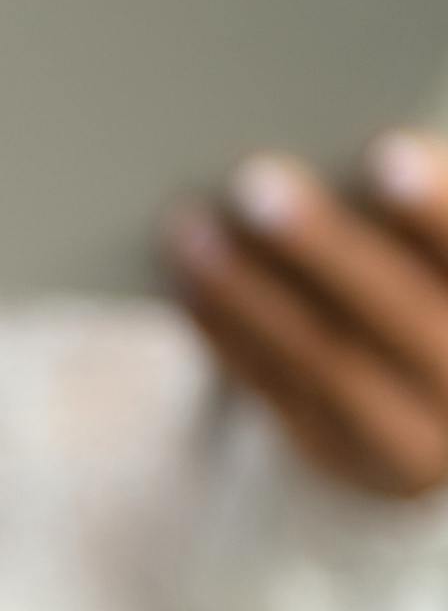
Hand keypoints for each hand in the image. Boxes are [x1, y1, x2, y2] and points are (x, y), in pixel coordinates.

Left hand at [165, 133, 447, 496]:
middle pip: (400, 313)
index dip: (434, 210)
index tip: (385, 152)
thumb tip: (313, 167)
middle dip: (324, 245)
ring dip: (250, 291)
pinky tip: (189, 284)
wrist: (421, 399)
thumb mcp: (421, 258)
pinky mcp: (345, 458)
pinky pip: (280, 395)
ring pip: (328, 360)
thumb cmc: (416, 278)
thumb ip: (401, 214)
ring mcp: (416, 437)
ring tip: (193, 229)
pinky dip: (229, 335)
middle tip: (254, 180)